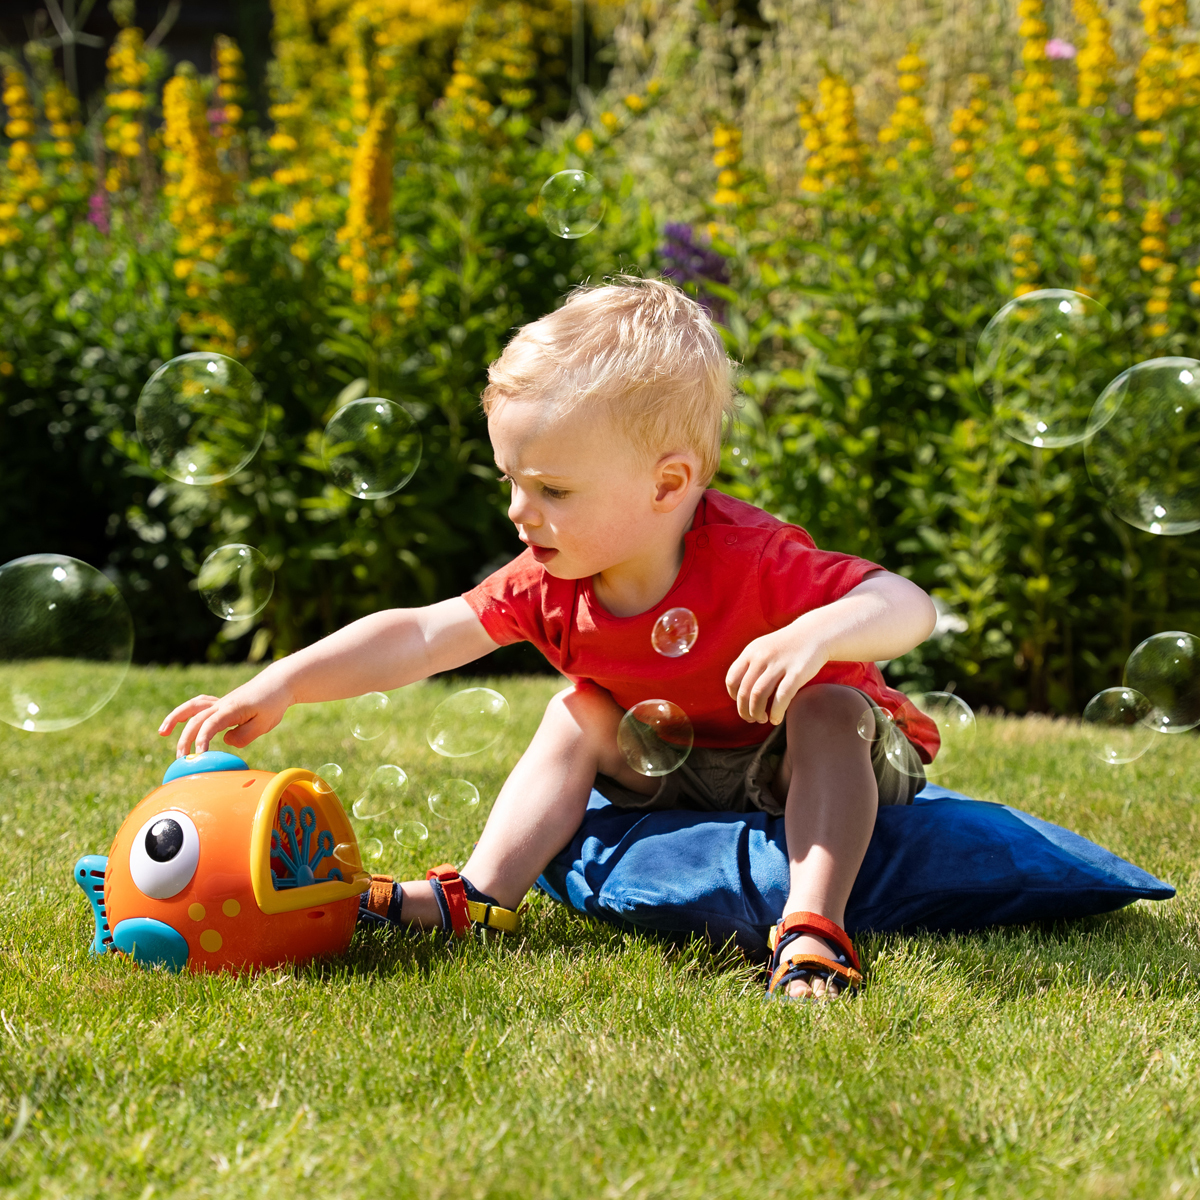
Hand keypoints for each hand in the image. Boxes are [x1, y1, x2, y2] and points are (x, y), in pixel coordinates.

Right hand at [158, 672, 295, 756]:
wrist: (279, 682)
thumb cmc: (273, 702)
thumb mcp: (264, 724)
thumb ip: (244, 735)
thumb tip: (226, 741)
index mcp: (231, 709)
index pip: (209, 726)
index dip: (201, 741)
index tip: (198, 757)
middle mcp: (221, 704)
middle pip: (196, 719)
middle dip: (185, 739)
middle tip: (180, 759)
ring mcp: (220, 702)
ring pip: (192, 707)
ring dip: (175, 718)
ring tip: (162, 732)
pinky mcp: (222, 703)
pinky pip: (199, 705)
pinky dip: (187, 713)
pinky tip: (182, 723)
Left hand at [725, 621, 829, 724]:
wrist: (814, 633)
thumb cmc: (786, 647)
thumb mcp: (762, 649)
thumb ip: (749, 667)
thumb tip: (739, 696)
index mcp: (750, 652)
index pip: (732, 679)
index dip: (734, 696)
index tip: (742, 703)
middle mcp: (762, 657)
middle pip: (744, 691)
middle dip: (744, 710)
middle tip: (751, 718)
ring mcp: (779, 664)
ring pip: (758, 695)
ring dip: (757, 712)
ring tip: (762, 719)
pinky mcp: (797, 672)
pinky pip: (781, 697)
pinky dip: (776, 712)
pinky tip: (776, 719)